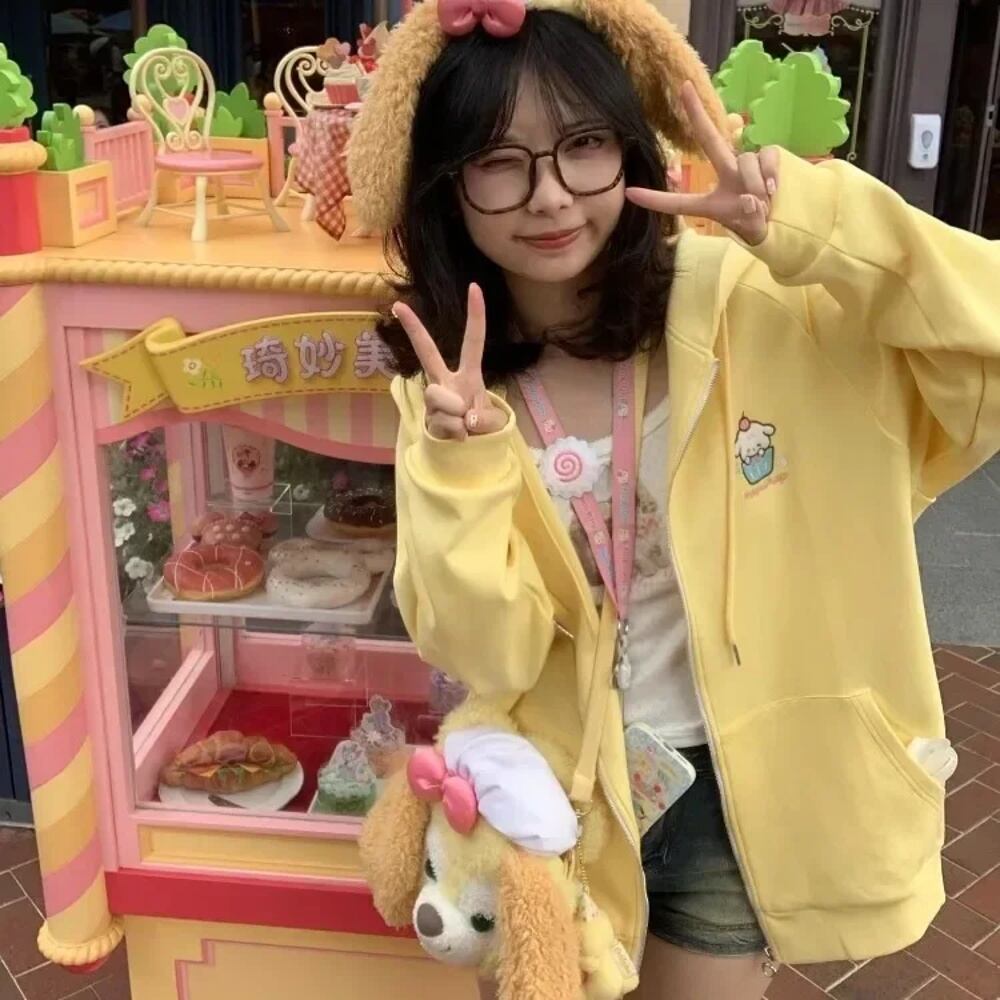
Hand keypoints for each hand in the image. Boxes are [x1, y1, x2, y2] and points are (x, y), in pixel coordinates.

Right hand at [392, 284, 506, 440]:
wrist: (469, 452)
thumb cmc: (482, 427)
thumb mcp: (491, 422)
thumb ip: (482, 418)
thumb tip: (464, 419)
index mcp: (468, 375)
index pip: (473, 341)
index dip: (476, 316)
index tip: (474, 287)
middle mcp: (446, 381)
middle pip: (427, 352)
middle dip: (413, 329)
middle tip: (398, 305)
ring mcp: (434, 399)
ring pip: (438, 397)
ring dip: (456, 415)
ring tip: (465, 427)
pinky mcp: (428, 418)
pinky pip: (444, 423)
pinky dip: (456, 434)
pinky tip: (458, 437)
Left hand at [626, 81, 779, 245]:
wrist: (782, 222)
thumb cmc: (755, 224)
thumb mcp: (747, 225)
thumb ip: (747, 214)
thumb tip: (750, 198)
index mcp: (710, 200)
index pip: (679, 202)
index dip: (655, 199)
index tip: (630, 193)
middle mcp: (725, 174)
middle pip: (709, 140)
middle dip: (696, 113)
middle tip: (683, 87)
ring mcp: (745, 165)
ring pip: (746, 161)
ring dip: (756, 183)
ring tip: (764, 202)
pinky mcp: (767, 157)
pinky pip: (767, 156)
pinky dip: (771, 173)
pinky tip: (773, 189)